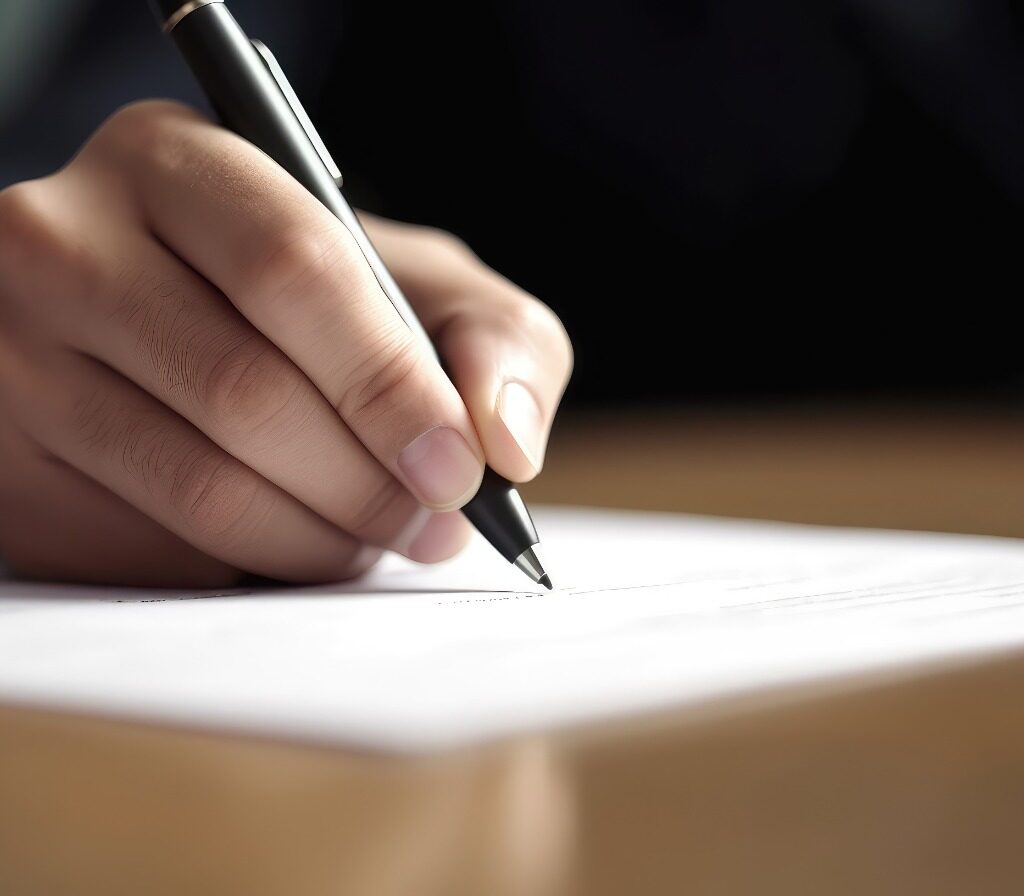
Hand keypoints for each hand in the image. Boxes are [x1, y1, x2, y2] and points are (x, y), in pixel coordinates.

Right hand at [0, 101, 571, 585]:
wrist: (168, 321)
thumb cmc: (314, 301)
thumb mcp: (417, 281)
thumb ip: (494, 337)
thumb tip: (506, 442)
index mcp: (176, 163)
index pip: (290, 271)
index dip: (388, 384)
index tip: (459, 468)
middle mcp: (64, 242)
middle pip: (243, 392)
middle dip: (367, 484)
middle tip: (434, 524)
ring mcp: (14, 356)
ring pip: (196, 488)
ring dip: (318, 540)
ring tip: (378, 538)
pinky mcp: (5, 465)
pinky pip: (151, 548)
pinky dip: (249, 563)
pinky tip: (288, 535)